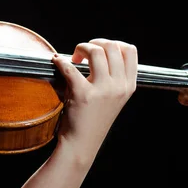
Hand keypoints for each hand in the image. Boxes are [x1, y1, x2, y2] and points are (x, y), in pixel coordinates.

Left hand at [52, 39, 137, 164]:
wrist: (82, 143)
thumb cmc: (93, 119)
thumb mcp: (113, 98)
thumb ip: (113, 77)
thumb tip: (100, 51)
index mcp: (128, 86)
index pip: (129, 51)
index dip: (112, 43)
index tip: (99, 49)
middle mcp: (119, 86)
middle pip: (111, 47)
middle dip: (94, 43)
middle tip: (83, 53)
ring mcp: (103, 90)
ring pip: (95, 52)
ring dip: (81, 48)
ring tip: (74, 59)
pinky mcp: (83, 94)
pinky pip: (70, 67)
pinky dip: (61, 61)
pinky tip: (57, 62)